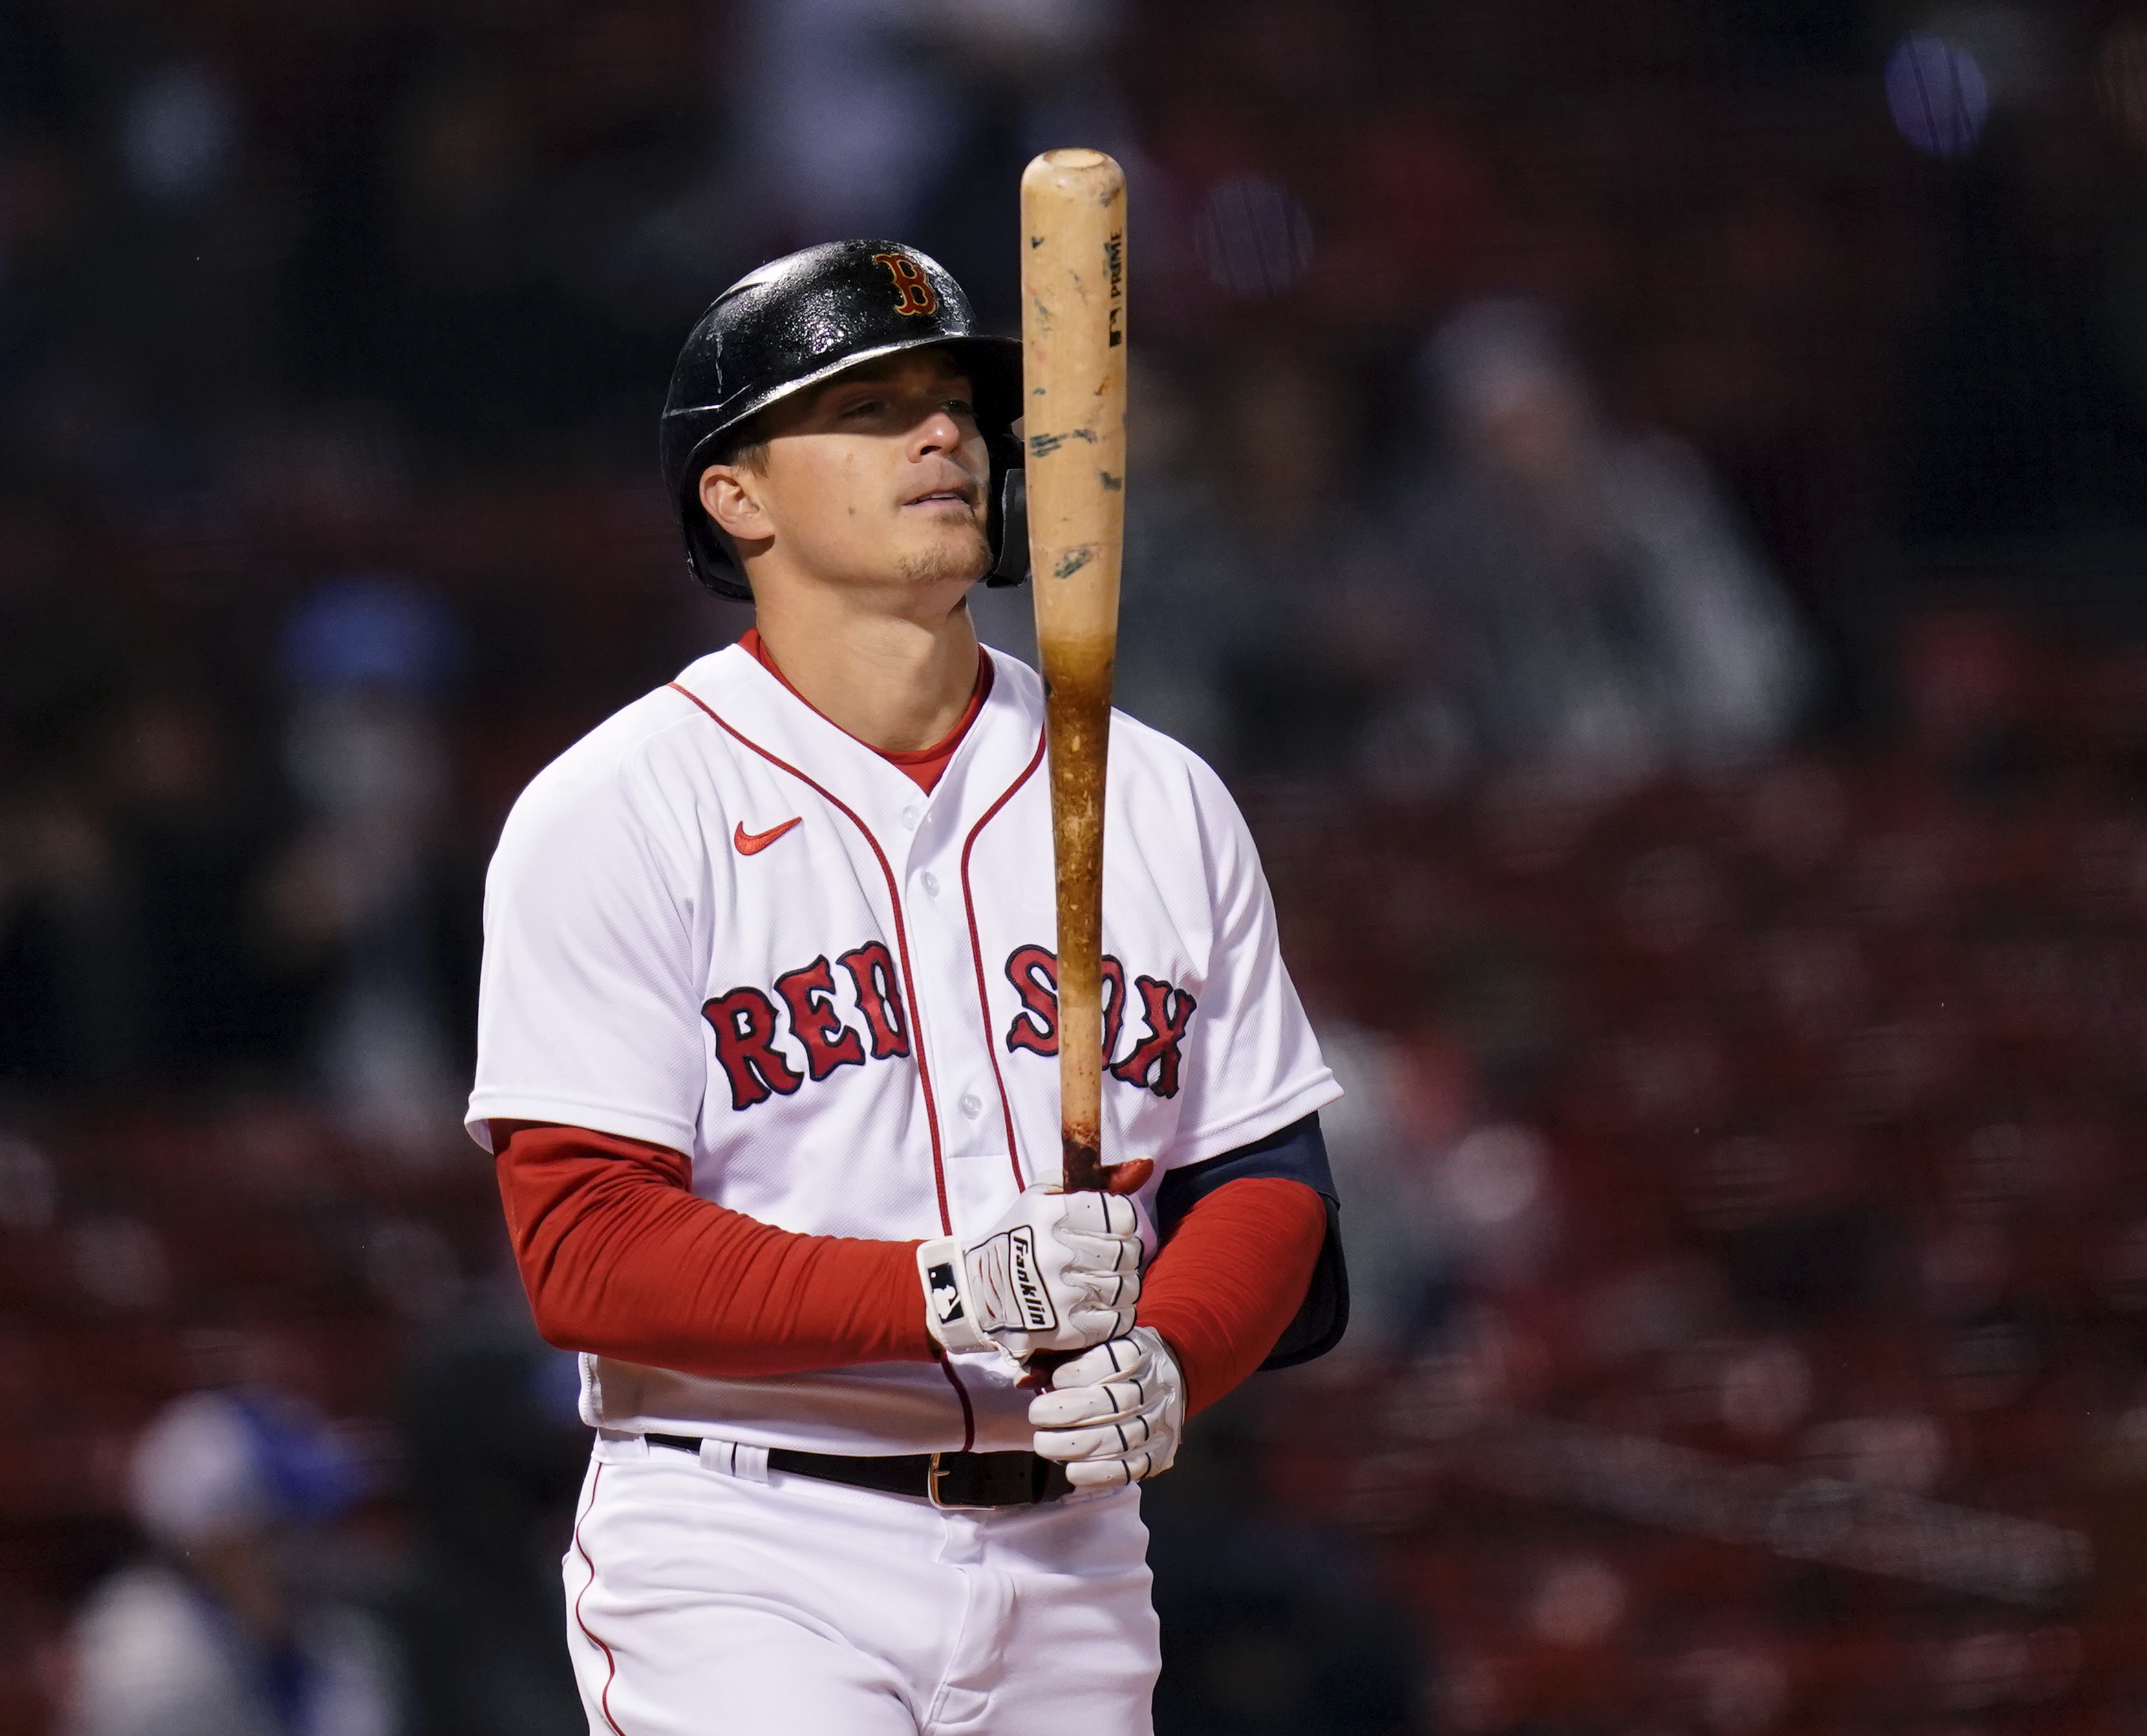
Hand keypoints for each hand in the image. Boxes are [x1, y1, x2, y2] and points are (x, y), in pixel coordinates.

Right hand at [917, 1186, 1141, 1358]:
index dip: (1123, 1220)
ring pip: (1129, 1287)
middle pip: (1129, 1252)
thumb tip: (1146, 1166)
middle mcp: (1056, 1254)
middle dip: (1125, 1251)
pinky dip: (1118, 1311)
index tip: (1111, 1226)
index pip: (1122, 1216)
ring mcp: (1062, 1295)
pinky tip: (1098, 1302)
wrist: (979, 1292)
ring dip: (1123, 1282)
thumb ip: (1096, 1178)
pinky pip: (1120, 1319)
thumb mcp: (1044, 1195)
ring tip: (1102, 1278)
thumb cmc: (1019, 1236)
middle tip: (1107, 1254)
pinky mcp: (1067, 1329)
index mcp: (1050, 1215)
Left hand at [1028, 1327, 1183, 1487]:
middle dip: (1069, 1411)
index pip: (1117, 1360)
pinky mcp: (1158, 1453)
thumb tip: (1024, 1381)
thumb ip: (1054, 1357)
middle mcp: (1154, 1387)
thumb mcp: (1085, 1347)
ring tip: (1044, 1444)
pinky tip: (1072, 1471)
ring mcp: (1158, 1423)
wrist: (1161, 1380)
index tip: (1055, 1379)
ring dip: (1075, 1447)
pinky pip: (1130, 1469)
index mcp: (1138, 1352)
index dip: (1082, 1372)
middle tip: (1038, 1414)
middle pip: (1115, 1402)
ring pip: (1119, 1439)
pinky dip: (1098, 1473)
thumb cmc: (1110, 1362)